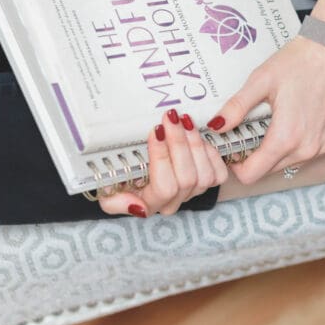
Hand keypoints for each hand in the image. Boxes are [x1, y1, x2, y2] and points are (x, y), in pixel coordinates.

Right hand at [97, 109, 229, 216]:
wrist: (133, 166)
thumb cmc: (119, 175)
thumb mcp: (106, 189)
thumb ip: (114, 202)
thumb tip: (137, 207)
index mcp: (150, 204)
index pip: (164, 186)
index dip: (162, 158)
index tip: (155, 131)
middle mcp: (174, 202)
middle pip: (187, 178)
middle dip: (179, 143)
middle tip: (171, 117)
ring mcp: (193, 193)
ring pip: (205, 174)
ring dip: (195, 144)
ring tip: (184, 120)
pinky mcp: (209, 182)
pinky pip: (218, 173)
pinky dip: (211, 152)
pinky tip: (197, 135)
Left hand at [208, 33, 324, 184]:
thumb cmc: (300, 60)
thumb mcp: (261, 80)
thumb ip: (236, 107)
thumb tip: (215, 127)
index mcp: (286, 137)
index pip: (252, 174)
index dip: (237, 166)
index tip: (234, 150)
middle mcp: (308, 149)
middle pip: (270, 170)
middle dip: (257, 156)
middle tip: (252, 131)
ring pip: (291, 163)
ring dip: (279, 151)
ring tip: (277, 122)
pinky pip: (311, 154)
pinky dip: (301, 144)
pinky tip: (300, 120)